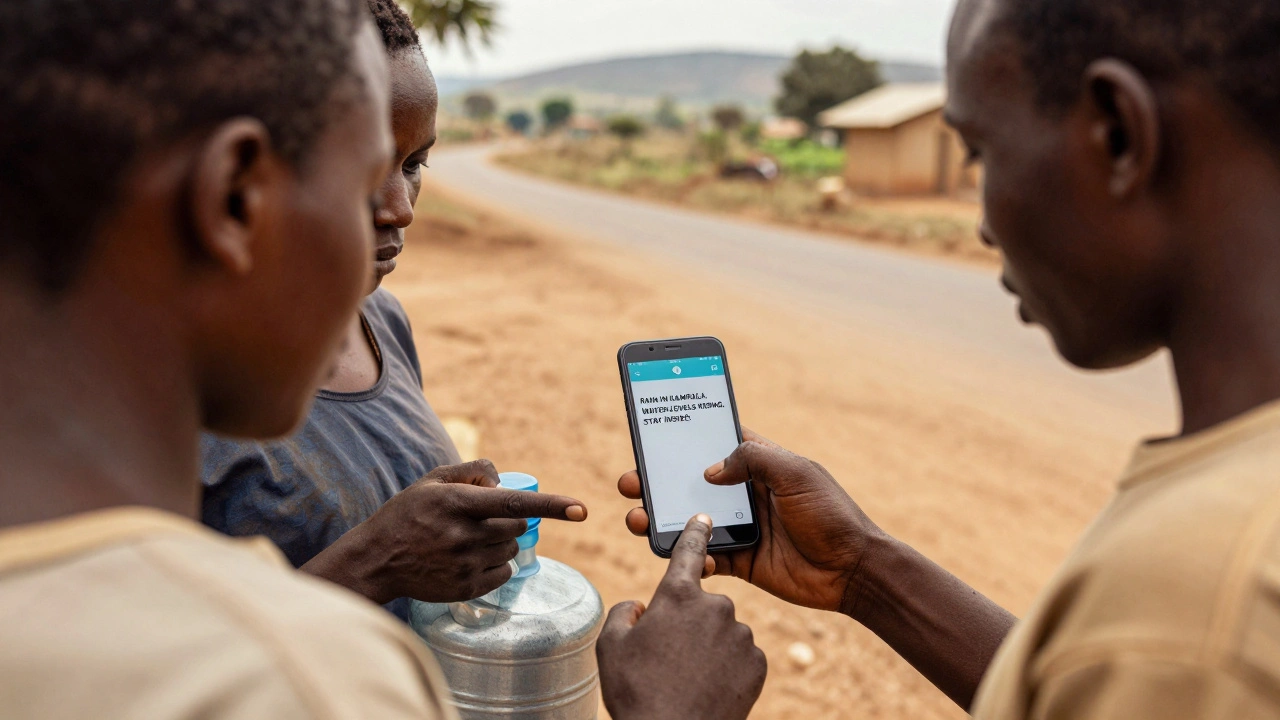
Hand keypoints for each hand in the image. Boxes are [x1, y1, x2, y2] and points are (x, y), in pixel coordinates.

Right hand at [302, 459, 586, 603]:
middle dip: (511, 521)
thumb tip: (502, 481)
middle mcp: (464, 535)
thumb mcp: (433, 481)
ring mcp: (465, 565)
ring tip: (468, 541)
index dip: (552, 505)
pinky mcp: (466, 588)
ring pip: (510, 551)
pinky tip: (468, 560)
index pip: (515, 502)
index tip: (582, 509)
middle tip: (485, 520)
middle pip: (517, 527)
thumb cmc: (406, 514)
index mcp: (457, 504)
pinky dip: (495, 566)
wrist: (376, 560)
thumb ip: (471, 471)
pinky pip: (502, 575)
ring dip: (501, 543)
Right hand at [597, 515, 765, 719]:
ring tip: (688, 677)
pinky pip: (740, 655)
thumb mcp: (611, 646)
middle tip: (669, 656)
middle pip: (702, 603)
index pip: (688, 551)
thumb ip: (625, 612)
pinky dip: (727, 667)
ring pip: (722, 630)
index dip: (694, 532)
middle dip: (688, 622)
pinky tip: (710, 687)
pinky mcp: (758, 662)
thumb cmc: (637, 692)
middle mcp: (715, 606)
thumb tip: (641, 607)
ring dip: (708, 646)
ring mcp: (740, 634)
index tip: (703, 517)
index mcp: (677, 596)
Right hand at [618, 429, 882, 615]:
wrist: (853, 570)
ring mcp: (741, 526)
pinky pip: (705, 556)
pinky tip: (682, 556)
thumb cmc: (831, 513)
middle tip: (629, 480)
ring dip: (661, 518)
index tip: (653, 429)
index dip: (685, 435)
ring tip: (638, 519)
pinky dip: (690, 557)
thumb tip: (709, 469)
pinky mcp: (741, 560)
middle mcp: (745, 492)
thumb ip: (753, 459)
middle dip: (657, 480)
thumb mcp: (795, 472)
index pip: (715, 440)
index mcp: (759, 463)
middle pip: (691, 482)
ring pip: (689, 519)